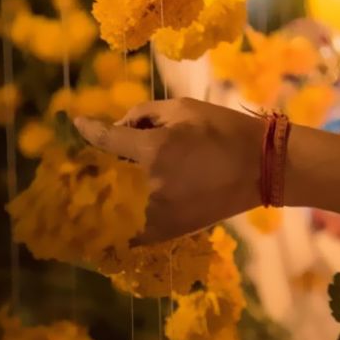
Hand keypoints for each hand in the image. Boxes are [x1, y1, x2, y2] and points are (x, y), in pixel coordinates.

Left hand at [74, 97, 262, 244]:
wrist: (261, 168)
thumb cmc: (224, 130)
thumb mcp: (186, 108)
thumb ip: (146, 113)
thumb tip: (120, 127)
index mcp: (153, 151)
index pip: (108, 140)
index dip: (90, 130)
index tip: (78, 123)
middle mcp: (148, 185)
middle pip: (110, 174)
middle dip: (106, 165)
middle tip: (108, 159)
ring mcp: (155, 214)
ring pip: (119, 203)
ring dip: (115, 193)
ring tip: (121, 186)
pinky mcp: (165, 232)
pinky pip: (132, 230)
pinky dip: (125, 222)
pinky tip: (125, 214)